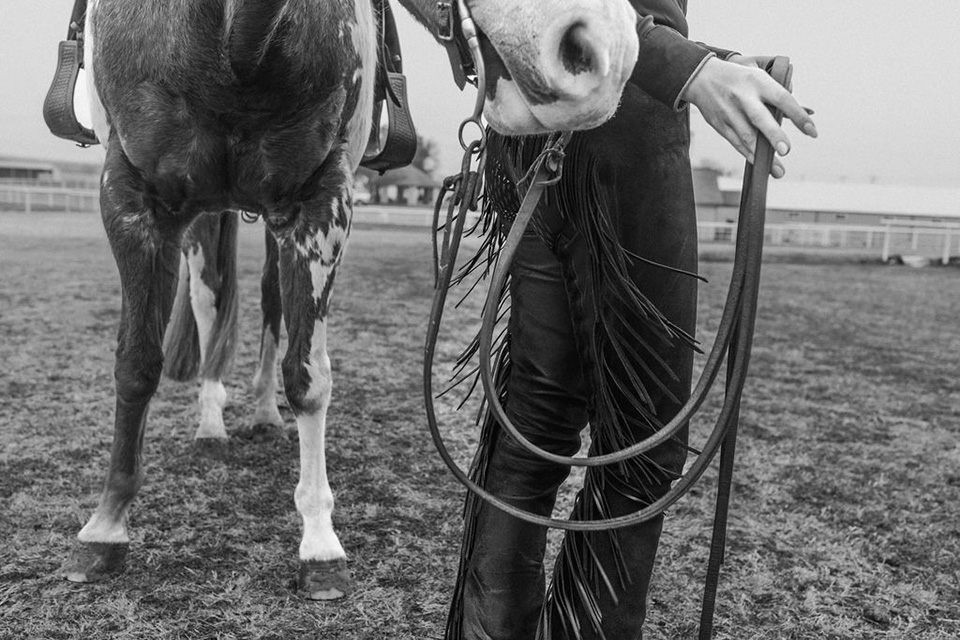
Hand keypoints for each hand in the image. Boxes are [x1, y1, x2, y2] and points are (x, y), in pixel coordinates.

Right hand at [681, 55, 817, 178]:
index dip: (798, 115)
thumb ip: (777, 95)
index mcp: (758, 82)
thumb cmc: (738, 78)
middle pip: (760, 118)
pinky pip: (736, 143)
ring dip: (762, 154)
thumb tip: (802, 114)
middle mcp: (743, 97)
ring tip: (778, 170)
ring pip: (746, 136)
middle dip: (773, 135)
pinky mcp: (720, 124)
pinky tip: (759, 163)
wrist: (701, 77)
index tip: (812, 131)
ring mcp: (729, 112)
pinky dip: (749, 154)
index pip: (783, 99)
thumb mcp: (759, 77)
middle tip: (786, 150)